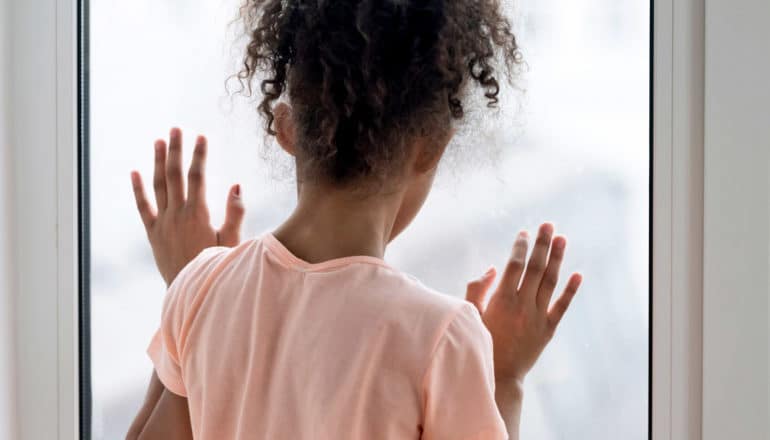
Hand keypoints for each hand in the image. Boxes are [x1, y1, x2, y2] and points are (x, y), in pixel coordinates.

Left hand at [130, 127, 244, 285]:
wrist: (190, 292)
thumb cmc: (216, 267)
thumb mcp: (231, 242)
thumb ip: (235, 213)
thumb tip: (236, 185)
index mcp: (198, 215)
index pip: (197, 177)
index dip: (199, 155)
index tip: (202, 137)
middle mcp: (176, 215)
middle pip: (175, 175)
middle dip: (177, 150)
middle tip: (176, 129)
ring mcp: (162, 223)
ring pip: (158, 186)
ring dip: (158, 162)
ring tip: (159, 141)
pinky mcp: (153, 234)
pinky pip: (143, 207)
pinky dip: (138, 189)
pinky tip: (135, 172)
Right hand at [465, 223, 581, 384]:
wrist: (499, 376)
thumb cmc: (480, 342)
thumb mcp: (470, 314)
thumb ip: (477, 289)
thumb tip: (492, 268)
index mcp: (501, 300)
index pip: (514, 266)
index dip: (520, 247)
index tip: (524, 233)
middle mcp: (522, 305)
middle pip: (535, 268)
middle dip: (541, 244)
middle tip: (547, 224)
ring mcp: (537, 317)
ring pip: (549, 282)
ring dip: (557, 259)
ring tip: (561, 238)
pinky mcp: (548, 329)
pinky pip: (561, 306)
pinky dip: (570, 290)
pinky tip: (578, 274)